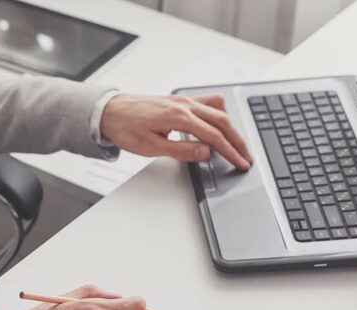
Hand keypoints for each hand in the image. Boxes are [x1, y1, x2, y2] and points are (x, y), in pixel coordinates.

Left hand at [100, 93, 252, 169]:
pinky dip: (219, 114)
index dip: (230, 151)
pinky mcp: (180, 100)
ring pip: (218, 110)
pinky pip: (208, 102)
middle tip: (247, 157)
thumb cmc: (125, 128)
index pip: (213, 136)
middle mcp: (184, 105)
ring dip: (231, 127)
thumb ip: (181, 150)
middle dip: (238, 141)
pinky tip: (221, 125)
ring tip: (238, 144)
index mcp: (178, 117)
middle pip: (222, 121)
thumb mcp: (151, 147)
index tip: (240, 162)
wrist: (109, 111)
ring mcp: (183, 100)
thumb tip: (206, 153)